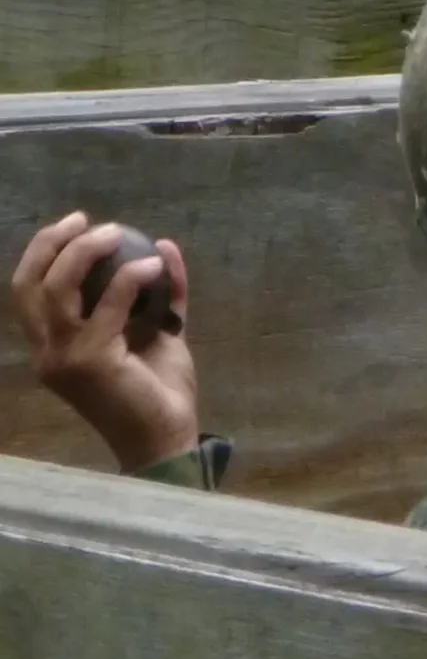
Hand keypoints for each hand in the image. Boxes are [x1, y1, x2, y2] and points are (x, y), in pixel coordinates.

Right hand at [10, 213, 199, 471]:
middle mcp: (47, 353)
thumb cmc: (157, 389)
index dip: (44, 251)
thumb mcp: (157, 331)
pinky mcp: (91, 361)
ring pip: (57, 288)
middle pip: (29, 285)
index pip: (28, 291)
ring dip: (85, 251)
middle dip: (52, 243)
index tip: (77, 223)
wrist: (167, 437)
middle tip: (87, 221)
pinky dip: (131, 277)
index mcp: (52, 347)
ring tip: (117, 233)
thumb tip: (164, 245)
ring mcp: (64, 358)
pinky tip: (155, 265)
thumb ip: (160, 292)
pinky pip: (109, 304)